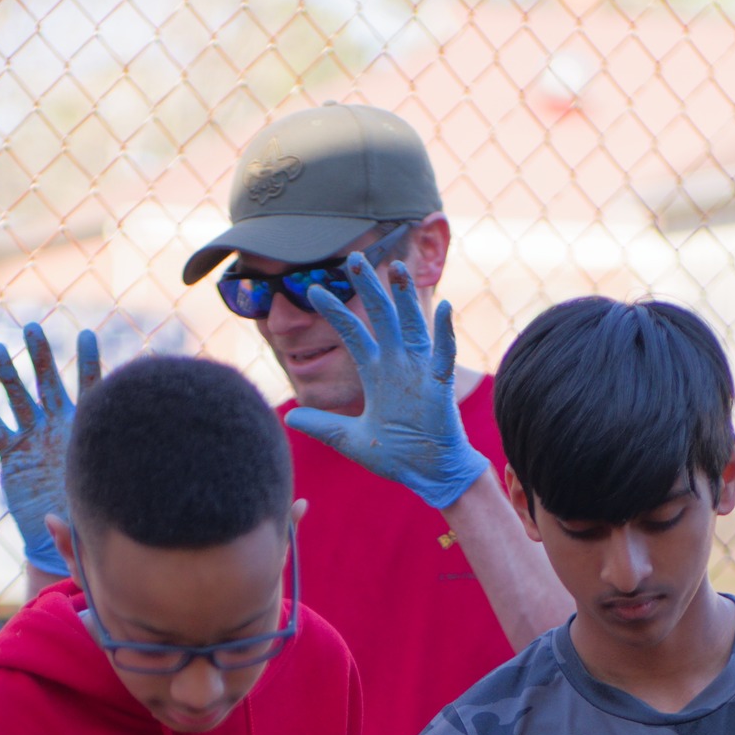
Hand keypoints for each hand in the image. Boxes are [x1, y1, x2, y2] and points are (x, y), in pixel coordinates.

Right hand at [0, 324, 100, 575]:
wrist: (63, 535)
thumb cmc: (91, 511)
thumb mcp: (102, 487)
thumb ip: (103, 470)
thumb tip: (117, 460)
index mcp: (84, 429)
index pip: (89, 389)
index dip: (88, 362)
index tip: (86, 335)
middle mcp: (57, 426)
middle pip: (48, 383)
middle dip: (40, 356)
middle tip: (32, 328)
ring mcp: (32, 438)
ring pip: (18, 399)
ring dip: (6, 374)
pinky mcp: (12, 455)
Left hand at [284, 257, 489, 509]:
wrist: (427, 475)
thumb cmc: (396, 456)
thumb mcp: (350, 440)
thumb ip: (322, 425)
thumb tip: (290, 416)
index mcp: (376, 373)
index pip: (353, 334)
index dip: (334, 313)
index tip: (314, 291)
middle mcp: (398, 365)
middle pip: (382, 318)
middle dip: (370, 288)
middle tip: (355, 259)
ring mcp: (420, 371)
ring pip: (412, 325)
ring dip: (406, 298)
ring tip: (397, 267)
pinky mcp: (440, 385)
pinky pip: (444, 354)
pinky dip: (445, 332)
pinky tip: (444, 308)